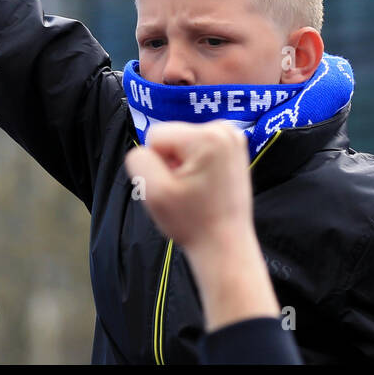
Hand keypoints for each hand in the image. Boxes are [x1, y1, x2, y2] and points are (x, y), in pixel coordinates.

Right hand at [125, 121, 278, 330]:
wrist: (225, 245)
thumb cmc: (192, 222)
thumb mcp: (154, 192)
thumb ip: (139, 160)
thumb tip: (146, 150)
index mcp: (208, 136)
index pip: (155, 136)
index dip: (157, 164)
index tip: (176, 187)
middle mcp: (225, 129)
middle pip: (171, 137)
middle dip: (171, 163)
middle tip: (186, 191)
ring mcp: (233, 137)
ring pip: (182, 142)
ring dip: (182, 165)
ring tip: (196, 190)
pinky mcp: (234, 148)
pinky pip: (197, 148)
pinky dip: (196, 165)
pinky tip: (205, 186)